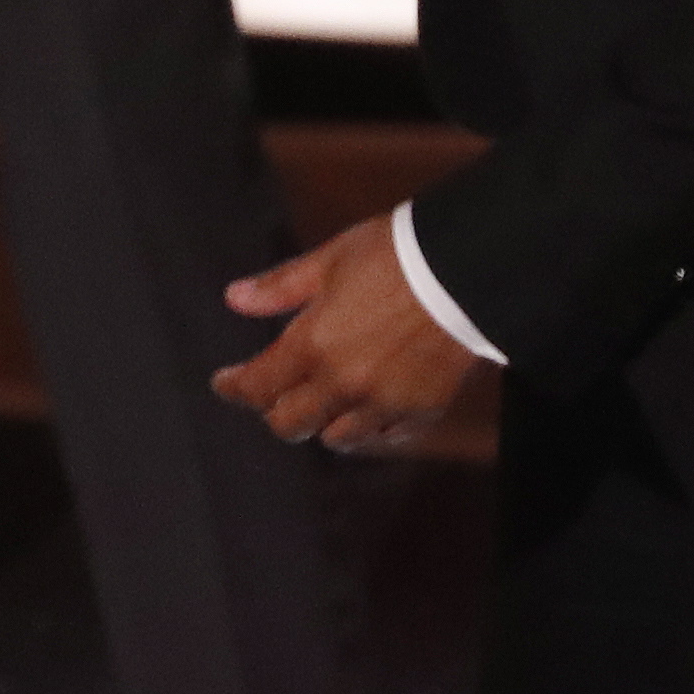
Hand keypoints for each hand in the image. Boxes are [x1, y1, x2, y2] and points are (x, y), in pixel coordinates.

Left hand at [213, 211, 480, 455]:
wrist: (468, 269)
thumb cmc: (396, 254)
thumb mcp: (331, 260)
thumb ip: (280, 287)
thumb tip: (234, 299)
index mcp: (313, 345)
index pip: (258, 386)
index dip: (234, 387)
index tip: (225, 382)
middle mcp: (343, 384)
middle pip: (290, 425)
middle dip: (275, 410)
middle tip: (274, 393)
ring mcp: (384, 403)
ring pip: (337, 438)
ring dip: (322, 423)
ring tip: (323, 402)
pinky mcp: (421, 411)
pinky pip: (385, 438)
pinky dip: (370, 429)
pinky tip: (367, 411)